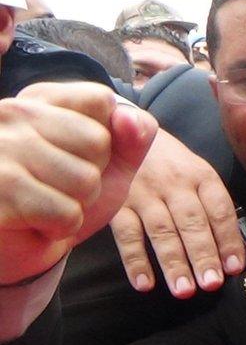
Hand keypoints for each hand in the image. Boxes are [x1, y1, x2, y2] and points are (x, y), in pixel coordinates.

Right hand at [0, 82, 156, 284]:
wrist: (26, 245)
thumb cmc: (66, 195)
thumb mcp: (113, 162)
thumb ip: (134, 135)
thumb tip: (127, 118)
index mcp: (41, 99)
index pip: (101, 100)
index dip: (106, 140)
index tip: (77, 156)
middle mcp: (13, 113)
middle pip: (97, 141)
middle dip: (93, 176)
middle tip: (60, 185)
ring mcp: (1, 149)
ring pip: (84, 180)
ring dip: (78, 205)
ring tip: (49, 203)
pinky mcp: (0, 189)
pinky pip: (65, 213)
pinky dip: (61, 227)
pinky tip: (37, 223)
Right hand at [110, 129, 244, 298]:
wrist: (125, 129)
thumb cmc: (170, 163)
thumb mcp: (196, 173)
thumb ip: (211, 208)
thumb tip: (231, 255)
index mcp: (202, 176)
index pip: (220, 210)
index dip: (228, 239)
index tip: (234, 267)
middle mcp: (175, 184)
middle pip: (192, 222)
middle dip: (203, 255)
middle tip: (211, 284)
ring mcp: (145, 193)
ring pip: (162, 231)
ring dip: (174, 262)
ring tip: (185, 290)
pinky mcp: (117, 203)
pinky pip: (127, 234)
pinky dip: (135, 260)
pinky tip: (145, 284)